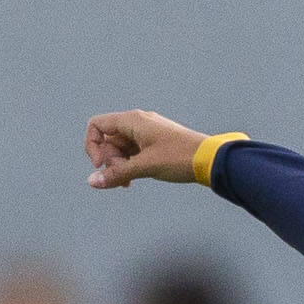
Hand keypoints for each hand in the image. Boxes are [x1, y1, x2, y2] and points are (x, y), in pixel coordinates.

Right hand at [85, 110, 206, 187]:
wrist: (211, 159)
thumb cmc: (179, 158)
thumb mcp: (145, 167)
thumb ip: (117, 173)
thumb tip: (92, 182)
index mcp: (132, 120)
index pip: (97, 125)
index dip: (92, 145)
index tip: (100, 165)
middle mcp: (138, 123)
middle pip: (109, 140)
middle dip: (110, 160)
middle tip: (122, 177)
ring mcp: (147, 133)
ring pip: (121, 148)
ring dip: (120, 166)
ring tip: (127, 183)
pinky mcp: (156, 143)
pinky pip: (134, 152)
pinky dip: (130, 165)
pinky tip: (133, 180)